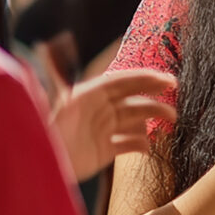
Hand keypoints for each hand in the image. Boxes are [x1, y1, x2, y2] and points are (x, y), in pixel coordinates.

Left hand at [50, 68, 176, 181]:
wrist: (39, 169)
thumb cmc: (44, 134)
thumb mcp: (49, 102)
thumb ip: (53, 75)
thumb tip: (45, 46)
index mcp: (87, 95)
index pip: (119, 81)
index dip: (142, 77)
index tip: (163, 77)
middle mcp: (97, 110)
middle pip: (131, 98)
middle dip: (153, 94)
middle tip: (174, 90)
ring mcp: (102, 130)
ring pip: (134, 119)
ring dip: (153, 117)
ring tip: (171, 118)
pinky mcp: (104, 151)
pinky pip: (128, 144)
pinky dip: (140, 144)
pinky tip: (149, 145)